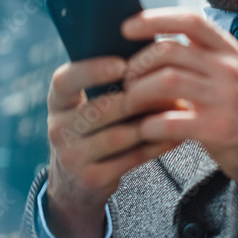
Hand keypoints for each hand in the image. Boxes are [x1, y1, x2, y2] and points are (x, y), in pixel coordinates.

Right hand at [45, 55, 182, 237]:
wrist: (75, 182)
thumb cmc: (93, 129)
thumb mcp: (87, 104)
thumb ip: (108, 83)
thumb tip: (153, 55)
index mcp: (57, 102)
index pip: (64, 81)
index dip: (92, 71)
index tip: (122, 65)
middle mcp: (58, 128)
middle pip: (100, 109)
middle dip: (138, 97)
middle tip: (170, 85)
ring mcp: (72, 156)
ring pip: (119, 135)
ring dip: (153, 121)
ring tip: (180, 108)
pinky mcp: (91, 179)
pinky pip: (131, 158)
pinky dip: (156, 145)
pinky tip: (175, 134)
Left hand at [121, 8, 237, 182]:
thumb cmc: (231, 101)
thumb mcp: (222, 68)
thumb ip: (194, 53)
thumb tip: (142, 40)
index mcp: (226, 48)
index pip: (190, 21)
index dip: (155, 19)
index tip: (126, 28)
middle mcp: (228, 68)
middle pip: (170, 51)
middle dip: (138, 64)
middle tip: (125, 78)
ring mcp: (225, 98)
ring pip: (167, 81)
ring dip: (138, 91)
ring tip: (130, 101)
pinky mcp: (219, 128)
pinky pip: (172, 121)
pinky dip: (150, 124)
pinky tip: (144, 128)